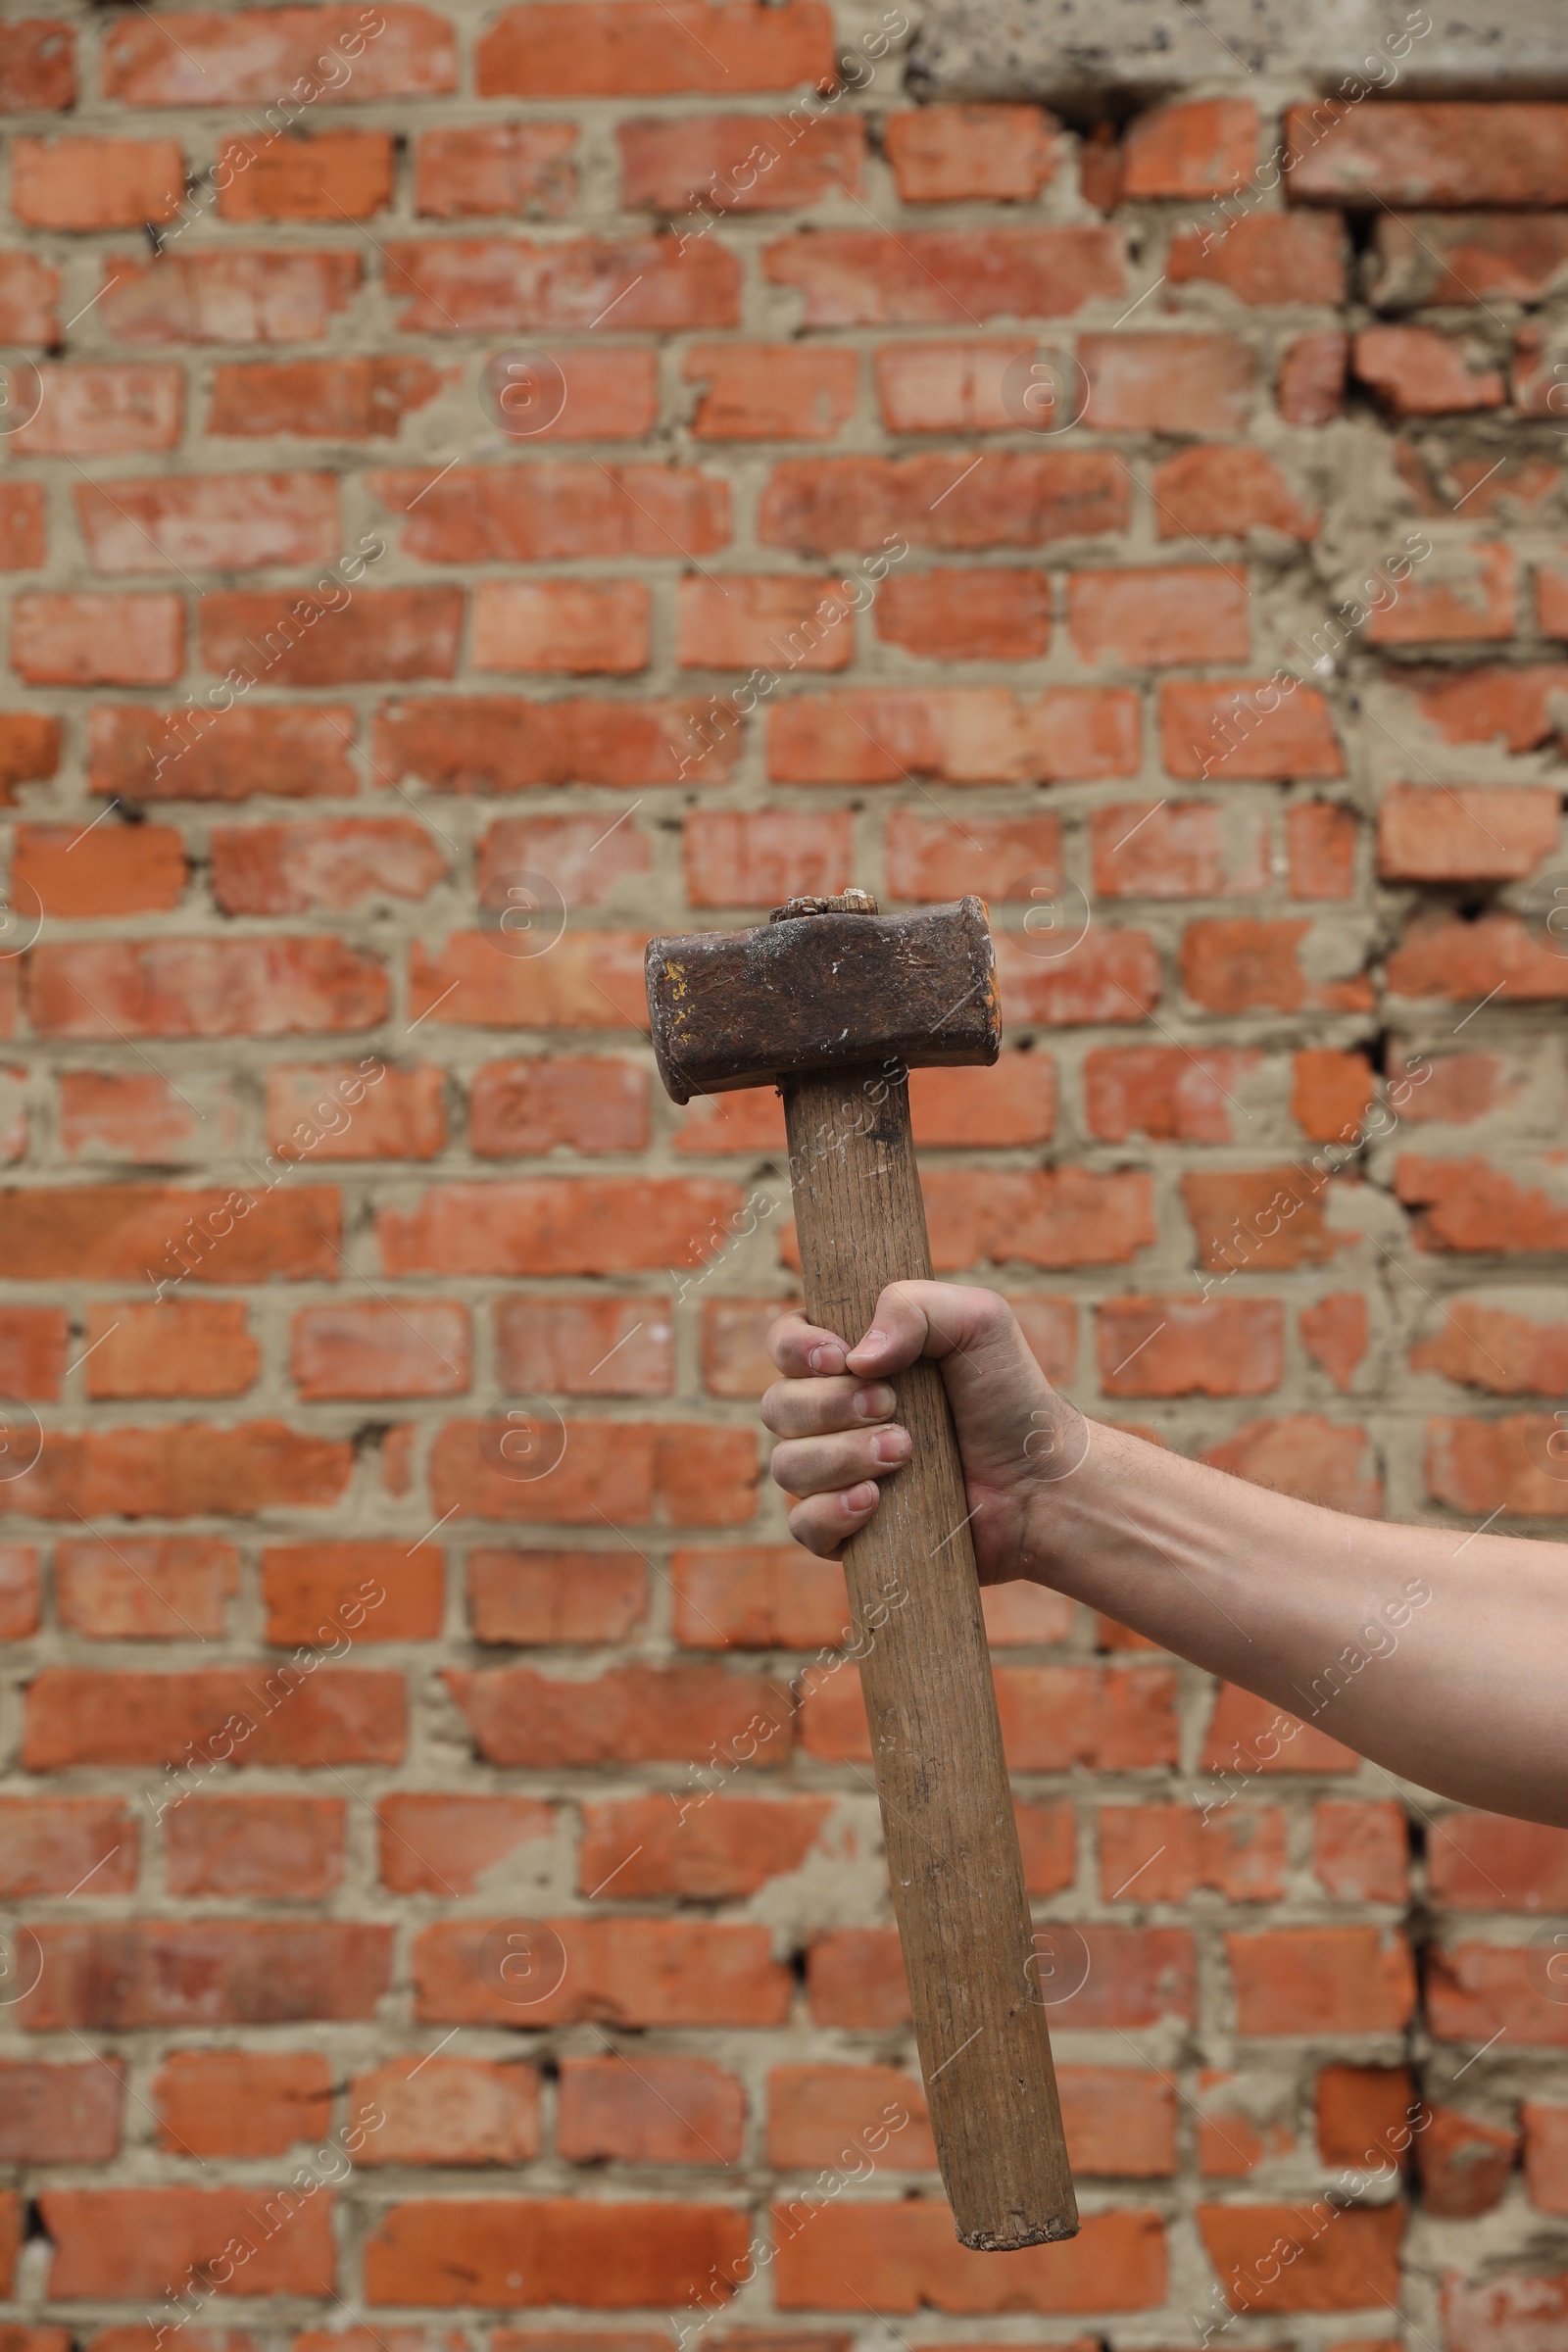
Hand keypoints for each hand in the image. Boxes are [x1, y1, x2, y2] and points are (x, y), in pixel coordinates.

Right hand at [761, 1281, 1082, 1582]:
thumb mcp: (977, 1322)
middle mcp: (832, 1415)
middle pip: (778, 1406)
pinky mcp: (849, 1530)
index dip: (796, 1349)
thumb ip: (914, 1306)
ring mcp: (836, 1474)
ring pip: (788, 1466)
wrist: (1042, 1481)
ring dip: (841, 1457)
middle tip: (895, 1408)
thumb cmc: (1009, 1396)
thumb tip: (855, 1357)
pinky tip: (876, 1501)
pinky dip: (832, 1512)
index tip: (840, 1356)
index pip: (784, 1344)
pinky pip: (803, 1526)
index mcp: (851, 1359)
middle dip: (831, 1406)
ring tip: (905, 1453)